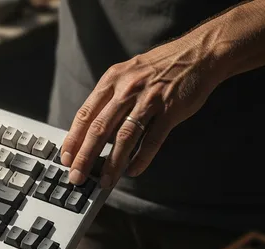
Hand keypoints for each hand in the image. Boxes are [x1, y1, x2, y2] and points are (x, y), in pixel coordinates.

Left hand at [59, 36, 224, 188]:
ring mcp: (150, 99)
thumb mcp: (127, 74)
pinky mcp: (171, 109)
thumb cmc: (159, 68)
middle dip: (85, 156)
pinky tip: (132, 171)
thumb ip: (110, 98)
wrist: (199, 52)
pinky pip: (153, 139)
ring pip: (124, 136)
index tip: (65, 158)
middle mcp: (127, 89)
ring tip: (105, 181)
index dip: (73, 138)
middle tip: (76, 176)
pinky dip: (141, 158)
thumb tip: (92, 130)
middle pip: (99, 128)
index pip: (85, 114)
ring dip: (113, 162)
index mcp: (112, 80)